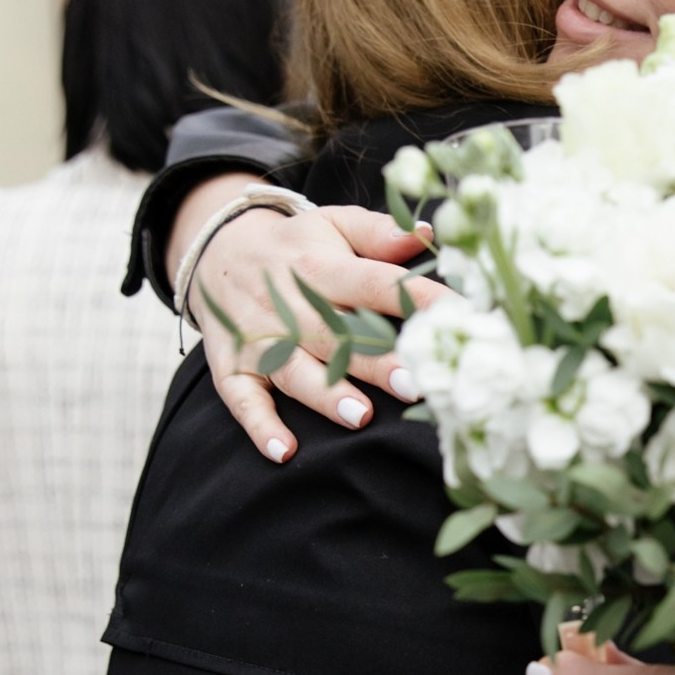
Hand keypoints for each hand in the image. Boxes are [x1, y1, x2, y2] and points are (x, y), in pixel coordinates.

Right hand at [170, 177, 438, 461]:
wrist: (217, 249)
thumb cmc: (296, 246)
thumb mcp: (334, 223)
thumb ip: (379, 232)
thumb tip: (428, 233)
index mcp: (323, 268)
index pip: (376, 284)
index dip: (416, 300)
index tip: (458, 318)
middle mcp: (290, 305)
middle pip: (337, 336)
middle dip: (375, 362)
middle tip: (416, 384)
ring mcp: (258, 337)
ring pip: (294, 369)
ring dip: (325, 395)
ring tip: (362, 416)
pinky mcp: (232, 364)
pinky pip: (242, 398)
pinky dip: (259, 426)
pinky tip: (284, 451)